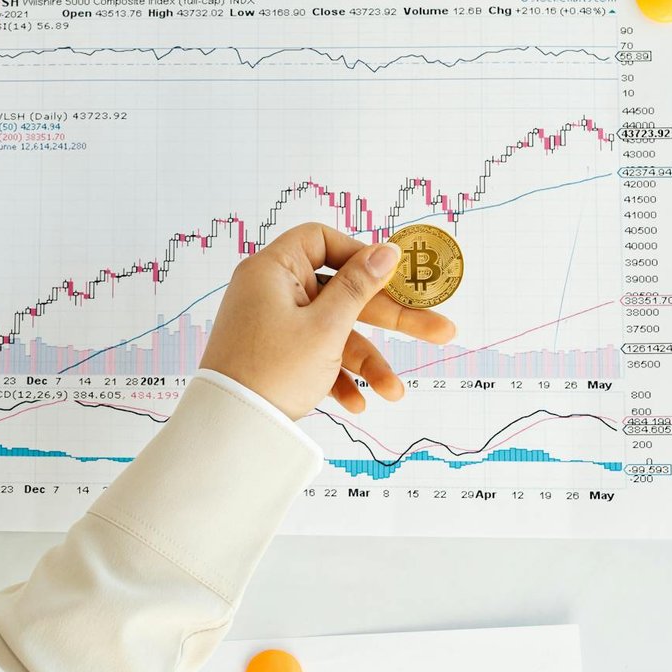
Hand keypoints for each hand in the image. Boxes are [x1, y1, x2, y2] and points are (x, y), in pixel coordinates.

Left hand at [199, 221, 456, 419]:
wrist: (231, 429)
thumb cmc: (272, 371)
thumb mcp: (327, 327)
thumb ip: (359, 287)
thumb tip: (387, 250)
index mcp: (273, 270)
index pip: (321, 241)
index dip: (360, 254)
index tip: (394, 274)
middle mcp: (271, 292)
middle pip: (341, 292)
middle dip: (390, 318)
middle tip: (440, 331)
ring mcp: (273, 325)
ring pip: (333, 331)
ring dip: (366, 362)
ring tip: (393, 392)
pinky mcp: (276, 356)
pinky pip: (315, 355)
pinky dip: (337, 376)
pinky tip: (356, 404)